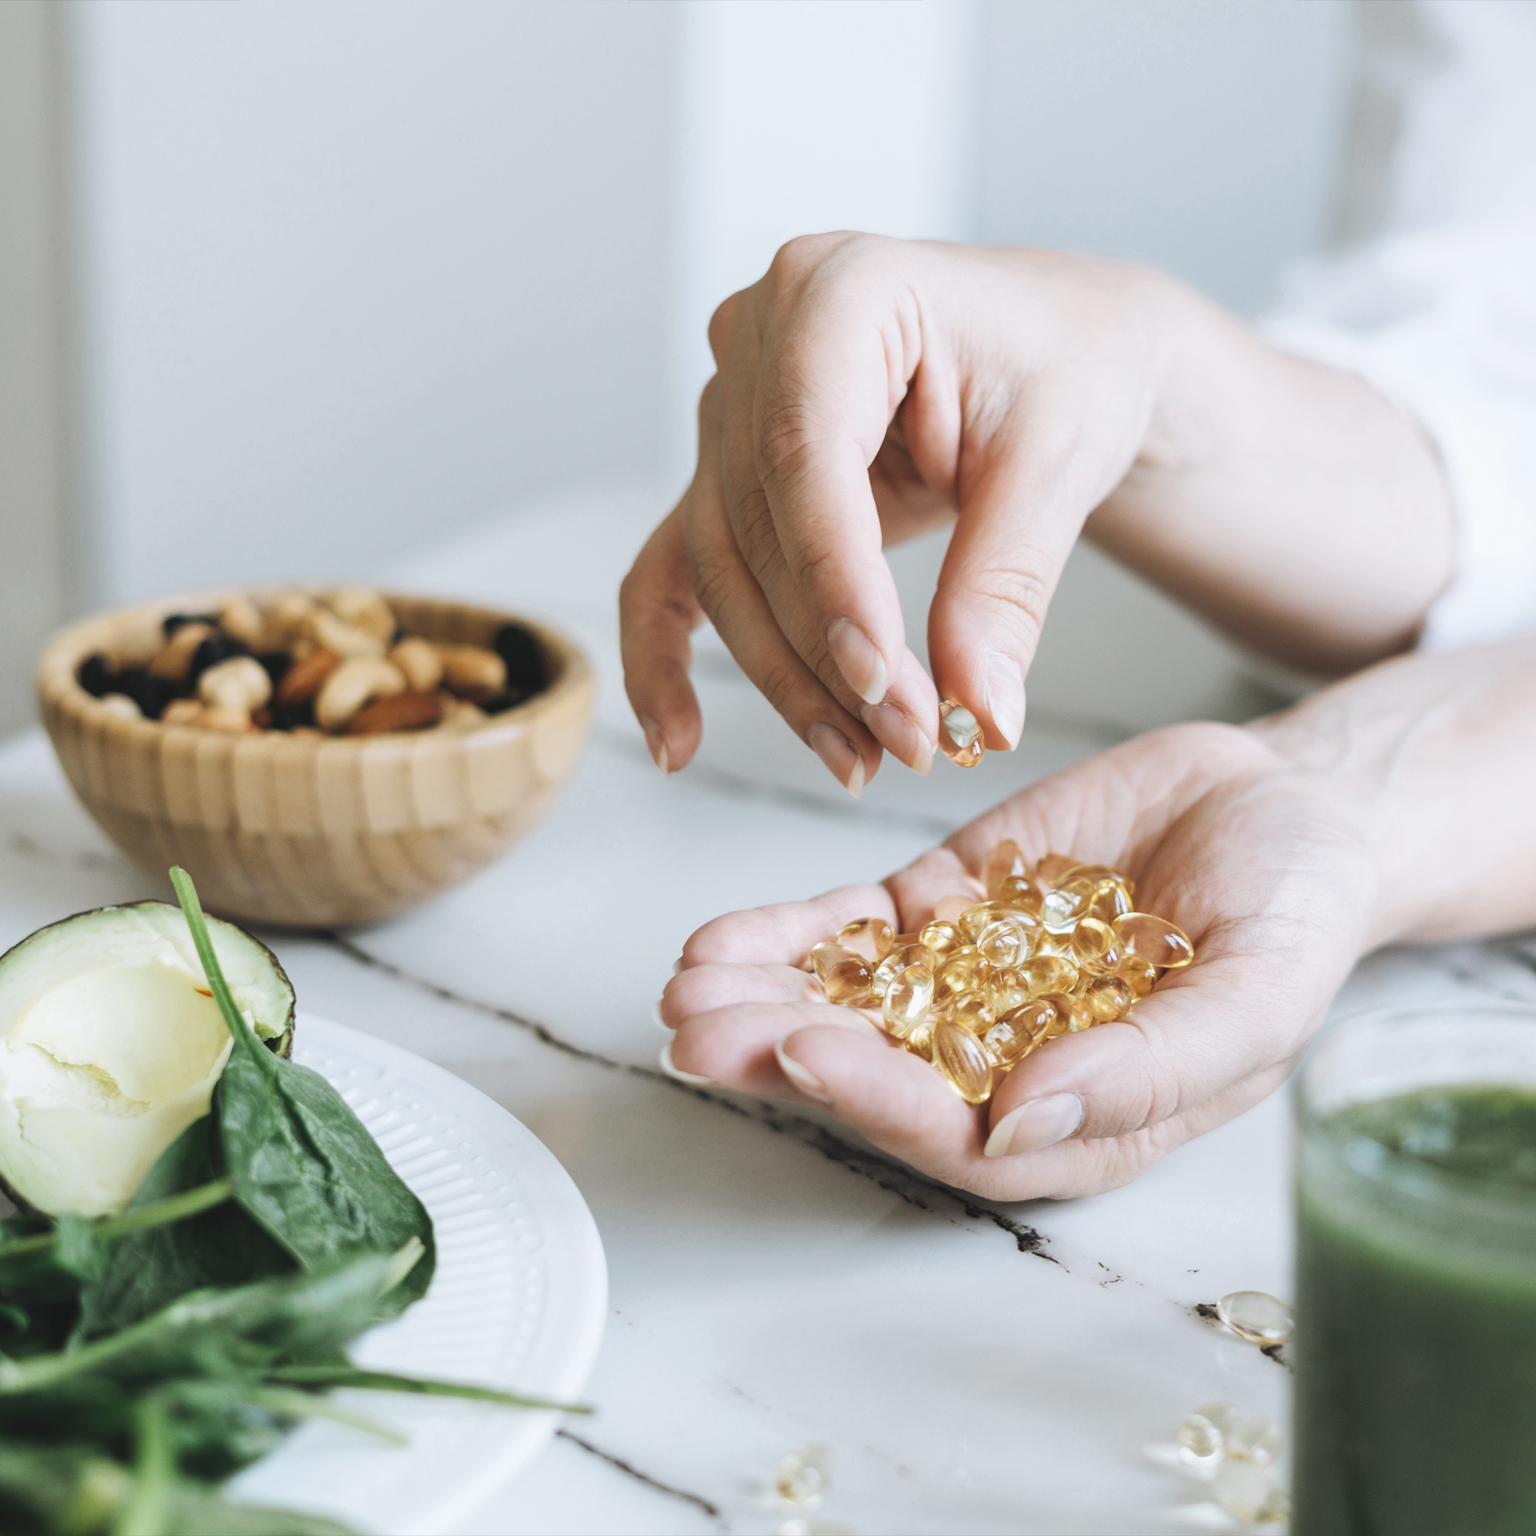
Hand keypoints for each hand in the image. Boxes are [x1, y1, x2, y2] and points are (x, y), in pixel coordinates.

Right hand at [619, 234, 1451, 795]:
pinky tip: (677, 742)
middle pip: (758, 525)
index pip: (807, 454)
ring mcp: (731, 407)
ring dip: (786, 679)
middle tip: (910, 743)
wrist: (1062, 354)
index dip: (834, 581)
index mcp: (841, 288)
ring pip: (723, 569)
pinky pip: (672, 570)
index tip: (882, 683)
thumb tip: (979, 713)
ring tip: (862, 758)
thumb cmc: (1068, 368)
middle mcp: (761, 336)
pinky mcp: (727, 475)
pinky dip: (665, 657)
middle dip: (827, 653)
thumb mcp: (1059, 465)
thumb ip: (1004, 587)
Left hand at [658, 720, 1378, 1198]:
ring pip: (847, 1001)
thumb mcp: (1256, 994)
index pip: (960, 1133)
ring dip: (761, 996)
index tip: (807, 1055)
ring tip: (686, 984)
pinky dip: (789, 933)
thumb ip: (1149, 1066)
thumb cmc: (1296, 914)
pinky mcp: (945, 908)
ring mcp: (966, 980)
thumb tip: (1021, 1126)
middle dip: (778, 1053)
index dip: (881, 1099)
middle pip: (876, 1072)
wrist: (1283, 807)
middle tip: (694, 1032)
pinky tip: (720, 938)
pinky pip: (855, 928)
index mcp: (1076, 1114)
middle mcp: (1004, 1060)